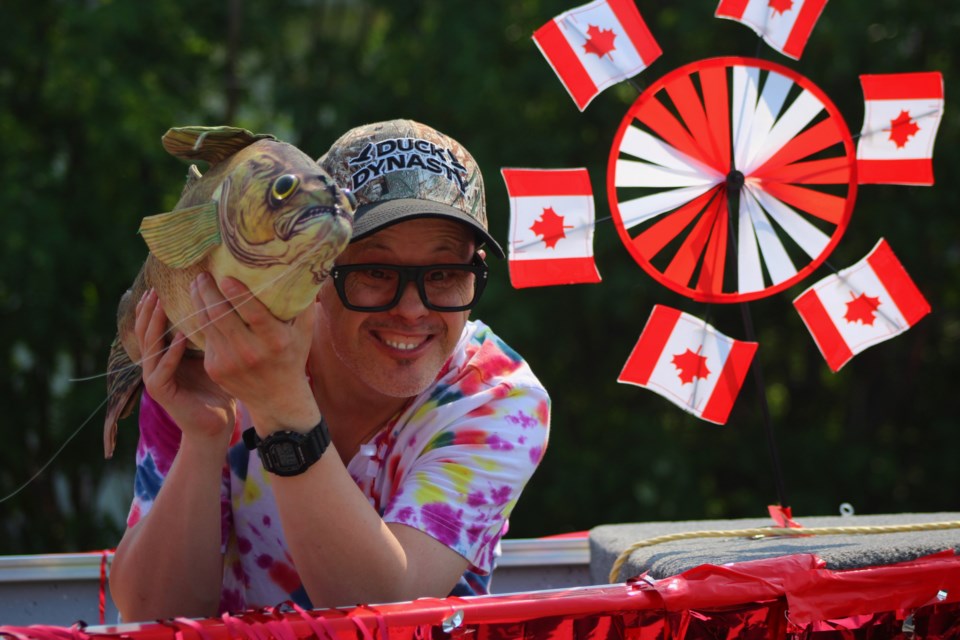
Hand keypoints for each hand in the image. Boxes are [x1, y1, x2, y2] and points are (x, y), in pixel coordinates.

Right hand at [135, 289, 236, 443]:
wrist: (216, 424)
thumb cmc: (217, 389)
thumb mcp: (212, 356)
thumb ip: (208, 335)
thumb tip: (219, 305)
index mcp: (164, 357)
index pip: (152, 328)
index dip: (152, 309)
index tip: (157, 287)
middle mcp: (155, 366)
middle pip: (145, 333)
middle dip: (149, 312)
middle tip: (153, 291)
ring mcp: (155, 380)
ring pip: (150, 348)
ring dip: (155, 326)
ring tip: (161, 305)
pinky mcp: (162, 393)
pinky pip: (162, 369)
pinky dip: (170, 353)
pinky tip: (178, 337)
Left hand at [188, 273, 318, 431]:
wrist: (277, 398)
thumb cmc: (293, 356)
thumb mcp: (305, 332)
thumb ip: (302, 304)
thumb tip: (301, 270)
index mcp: (276, 341)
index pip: (253, 314)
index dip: (238, 294)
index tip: (225, 277)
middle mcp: (251, 352)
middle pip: (221, 315)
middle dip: (207, 291)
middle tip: (202, 274)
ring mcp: (229, 362)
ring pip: (207, 323)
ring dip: (198, 300)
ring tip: (197, 284)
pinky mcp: (215, 368)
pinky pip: (205, 337)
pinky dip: (201, 318)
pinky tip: (201, 306)